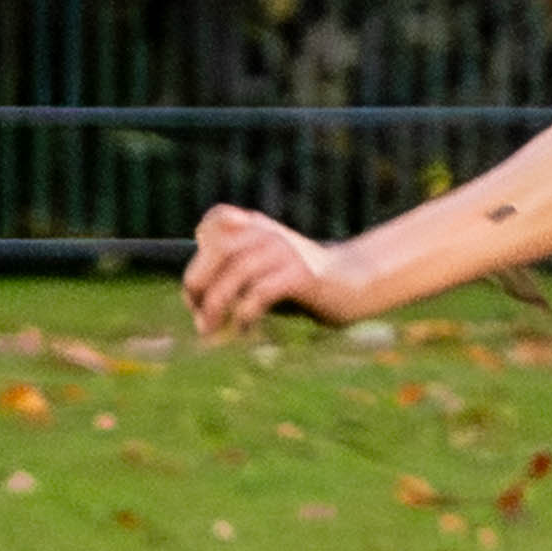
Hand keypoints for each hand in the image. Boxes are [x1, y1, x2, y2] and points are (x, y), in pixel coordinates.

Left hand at [184, 203, 347, 339]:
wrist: (357, 284)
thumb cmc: (306, 285)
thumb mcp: (267, 271)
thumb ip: (236, 275)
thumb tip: (194, 302)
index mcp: (260, 227)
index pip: (217, 221)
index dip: (199, 250)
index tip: (198, 286)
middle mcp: (270, 234)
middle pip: (218, 249)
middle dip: (197, 283)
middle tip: (197, 314)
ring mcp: (286, 252)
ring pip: (235, 273)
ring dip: (215, 305)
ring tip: (210, 330)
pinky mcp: (301, 275)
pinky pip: (260, 293)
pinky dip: (244, 315)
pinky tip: (245, 329)